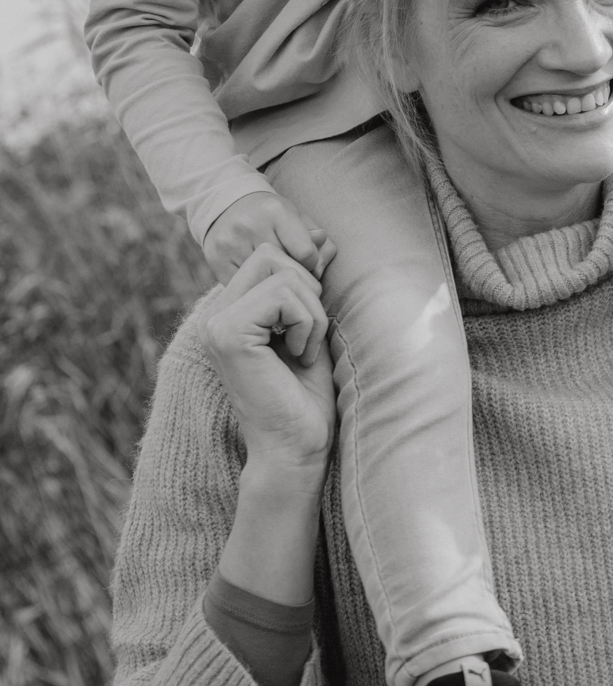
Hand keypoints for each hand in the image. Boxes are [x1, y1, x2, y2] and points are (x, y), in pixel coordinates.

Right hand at [197, 246, 336, 479]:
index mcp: (231, 310)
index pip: (269, 255)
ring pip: (281, 272)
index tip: (310, 323)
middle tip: (306, 336)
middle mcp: (216, 314)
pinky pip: (282, 294)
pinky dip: (307, 323)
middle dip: (307, 290)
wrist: (296, 448)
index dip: (304, 279)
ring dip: (311, 312)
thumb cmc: (306, 395)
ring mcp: (217, 323)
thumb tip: (324, 238)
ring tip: (302, 350)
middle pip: (272, 255)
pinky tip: (297, 356)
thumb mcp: (311, 325)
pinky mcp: (228, 334)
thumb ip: (310, 283)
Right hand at [202, 190, 336, 283]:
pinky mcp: (216, 262)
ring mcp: (229, 244)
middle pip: (285, 270)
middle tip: (294, 275)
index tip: (307, 262)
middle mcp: (249, 225)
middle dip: (294, 277)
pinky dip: (254, 290)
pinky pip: (244, 289)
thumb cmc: (272, 217)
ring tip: (275, 279)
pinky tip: (257, 282)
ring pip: (264, 283)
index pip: (306, 254)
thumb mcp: (298, 220)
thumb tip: (318, 266)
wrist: (226, 207)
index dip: (312, 263)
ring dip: (274, 286)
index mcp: (275, 211)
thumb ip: (320, 243)